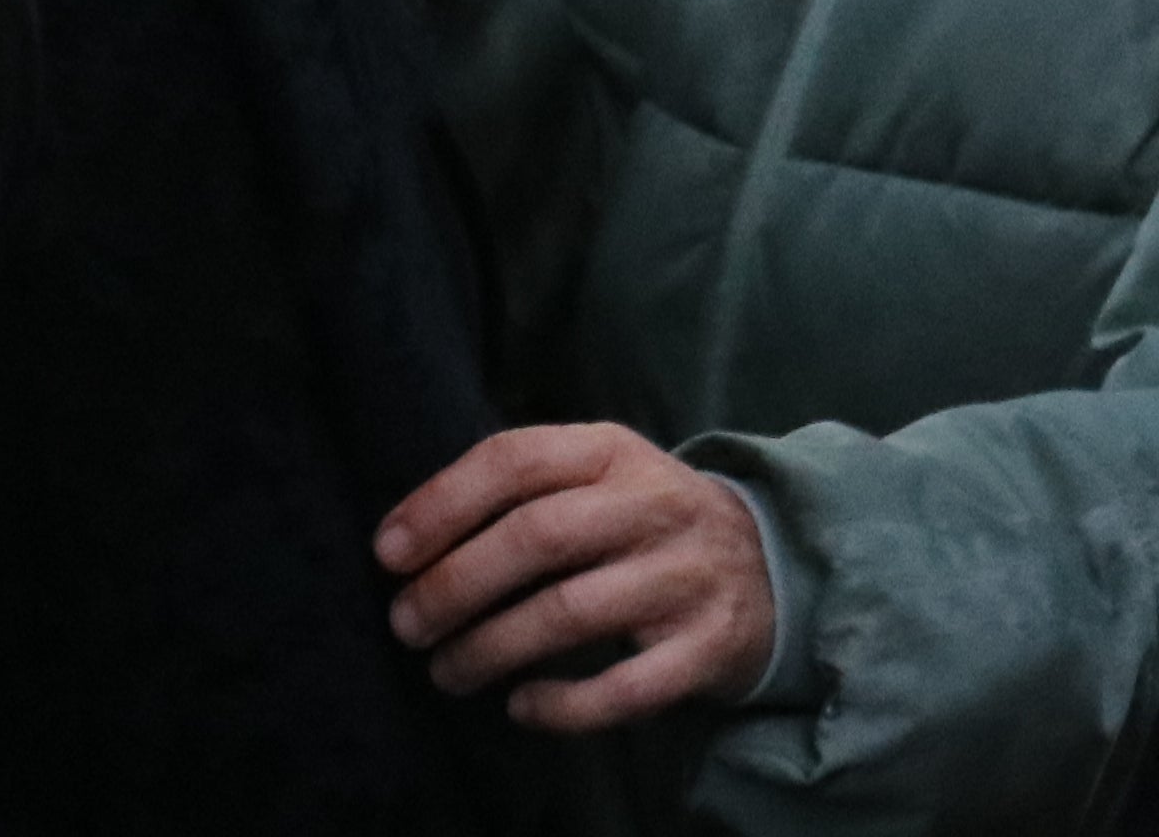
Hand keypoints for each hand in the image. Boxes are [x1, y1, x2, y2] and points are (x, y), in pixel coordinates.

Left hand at [377, 422, 775, 730]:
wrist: (770, 566)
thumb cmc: (644, 521)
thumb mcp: (599, 474)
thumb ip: (523, 489)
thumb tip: (409, 537)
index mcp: (612, 451)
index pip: (515, 459)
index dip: (442, 505)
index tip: (387, 553)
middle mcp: (653, 505)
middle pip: (537, 538)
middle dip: (454, 585)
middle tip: (406, 625)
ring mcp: (684, 577)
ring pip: (569, 614)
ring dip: (490, 648)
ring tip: (446, 671)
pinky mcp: (706, 647)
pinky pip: (623, 688)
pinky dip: (562, 706)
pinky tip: (520, 707)